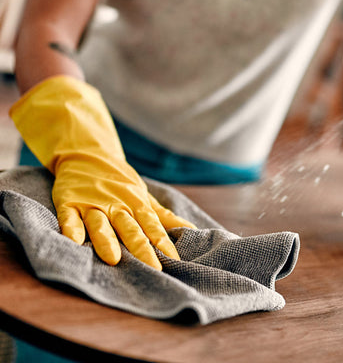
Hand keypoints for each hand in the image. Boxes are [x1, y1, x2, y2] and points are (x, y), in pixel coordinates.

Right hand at [10, 76, 195, 268]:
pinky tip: (74, 242)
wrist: (88, 154)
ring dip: (107, 240)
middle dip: (141, 249)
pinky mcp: (70, 202)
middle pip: (130, 229)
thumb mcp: (143, 196)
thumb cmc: (120, 182)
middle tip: (152, 269)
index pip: (152, 225)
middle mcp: (116, 205)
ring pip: (100, 224)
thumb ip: (163, 216)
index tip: (174, 261)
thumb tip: (192, 229)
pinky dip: (71, 228)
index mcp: (136, 204)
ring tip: (113, 259)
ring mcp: (92, 204)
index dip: (163, 243)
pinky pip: (70, 217)